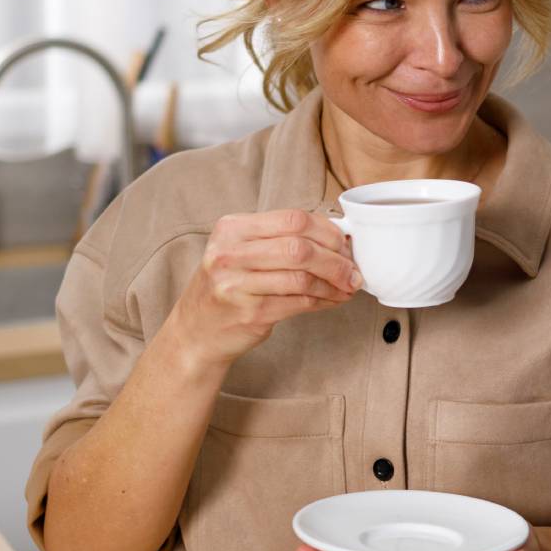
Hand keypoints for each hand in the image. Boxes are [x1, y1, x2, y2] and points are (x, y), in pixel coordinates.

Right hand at [167, 209, 360, 365]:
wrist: (197, 331)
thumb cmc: (228, 286)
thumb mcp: (242, 251)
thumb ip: (280, 239)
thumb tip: (338, 237)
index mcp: (232, 228)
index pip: (292, 219)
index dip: (327, 231)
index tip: (344, 243)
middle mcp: (230, 253)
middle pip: (300, 248)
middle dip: (336, 260)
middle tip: (353, 270)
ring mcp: (237, 284)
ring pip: (303, 277)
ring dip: (334, 283)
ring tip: (348, 287)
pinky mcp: (250, 313)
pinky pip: (299, 302)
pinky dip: (324, 301)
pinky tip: (333, 300)